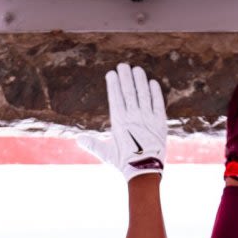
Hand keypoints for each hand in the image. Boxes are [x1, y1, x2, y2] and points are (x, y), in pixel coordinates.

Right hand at [79, 63, 166, 181]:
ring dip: (140, 80)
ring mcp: (148, 119)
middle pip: (128, 91)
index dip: (113, 84)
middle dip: (125, 77)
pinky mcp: (160, 123)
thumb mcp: (106, 154)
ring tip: (137, 69)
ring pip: (143, 94)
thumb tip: (77, 138)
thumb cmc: (124, 163)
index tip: (111, 73)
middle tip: (123, 65)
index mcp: (119, 122)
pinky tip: (152, 83)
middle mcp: (133, 117)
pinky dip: (155, 92)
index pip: (115, 97)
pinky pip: (158, 104)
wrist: (145, 172)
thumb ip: (92, 144)